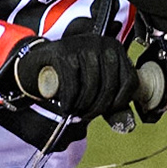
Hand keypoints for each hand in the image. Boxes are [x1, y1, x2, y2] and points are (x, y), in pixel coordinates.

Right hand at [13, 34, 137, 120]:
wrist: (36, 66)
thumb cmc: (71, 78)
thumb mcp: (96, 89)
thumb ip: (112, 105)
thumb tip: (127, 125)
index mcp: (116, 49)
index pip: (130, 81)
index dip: (120, 103)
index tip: (106, 112)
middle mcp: (102, 42)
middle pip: (110, 85)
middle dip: (98, 107)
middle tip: (85, 115)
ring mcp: (82, 44)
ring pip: (91, 86)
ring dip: (83, 105)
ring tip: (75, 111)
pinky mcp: (63, 51)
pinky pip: (73, 85)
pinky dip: (70, 102)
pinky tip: (66, 107)